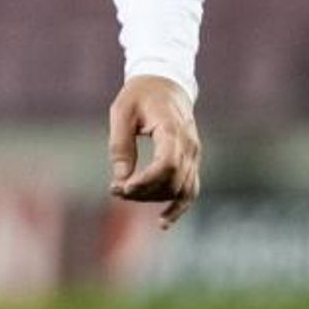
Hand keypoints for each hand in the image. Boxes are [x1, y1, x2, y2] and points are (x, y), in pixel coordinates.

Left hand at [106, 75, 201, 226]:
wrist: (166, 85)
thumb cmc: (140, 96)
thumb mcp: (121, 112)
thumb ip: (120, 144)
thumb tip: (120, 178)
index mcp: (173, 130)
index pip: (166, 164)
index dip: (145, 180)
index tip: (121, 187)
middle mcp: (190, 146)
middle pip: (172, 181)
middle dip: (142, 191)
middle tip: (114, 189)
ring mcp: (194, 155)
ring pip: (181, 189)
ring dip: (153, 199)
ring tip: (125, 194)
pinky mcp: (192, 162)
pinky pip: (191, 190)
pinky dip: (178, 207)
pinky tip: (162, 223)